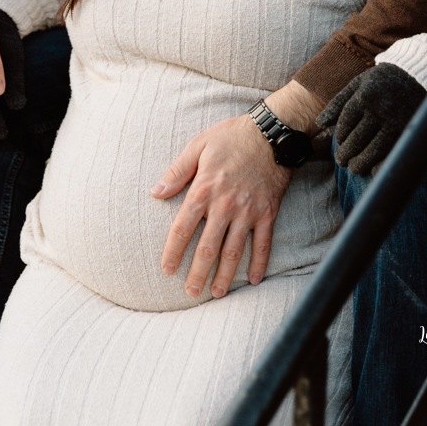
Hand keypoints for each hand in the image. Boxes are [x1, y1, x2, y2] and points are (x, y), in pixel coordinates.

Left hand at [151, 114, 291, 299]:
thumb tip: (155, 192)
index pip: (183, 228)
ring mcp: (248, 211)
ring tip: (216, 293)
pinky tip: (252, 280)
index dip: (173, 251)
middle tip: (190, 292)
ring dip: (224, 275)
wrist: (271, 133)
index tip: (167, 269)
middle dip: (198, 272)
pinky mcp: (268, 212)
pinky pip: (263, 243)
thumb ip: (177, 172)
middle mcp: (225, 204)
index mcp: (204, 189)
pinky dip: (259, 263)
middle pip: (208, 246)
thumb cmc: (231, 137)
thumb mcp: (198, 146)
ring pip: (234, 250)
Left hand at [317, 63, 426, 175]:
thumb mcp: (358, 84)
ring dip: (360, 163)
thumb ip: (338, 102)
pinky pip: (391, 154)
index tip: (339, 142)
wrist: (417, 75)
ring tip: (354, 167)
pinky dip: (381, 165)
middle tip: (341, 160)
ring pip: (373, 151)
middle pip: (357, 140)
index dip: (340, 136)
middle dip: (346, 154)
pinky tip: (373, 170)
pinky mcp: (409, 132)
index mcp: (365, 96)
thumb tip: (319, 123)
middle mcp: (380, 110)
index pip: (346, 123)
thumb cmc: (381, 80)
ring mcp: (396, 122)